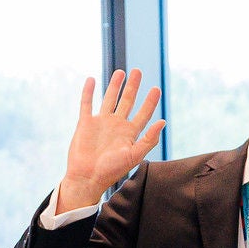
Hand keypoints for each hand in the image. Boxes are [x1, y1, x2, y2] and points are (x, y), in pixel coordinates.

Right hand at [57, 71, 163, 211]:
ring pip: (109, 99)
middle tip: (138, 70)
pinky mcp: (85, 123)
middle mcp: (117, 125)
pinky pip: (87, 103)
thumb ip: (149, 139)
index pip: (144, 113)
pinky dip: (88, 91)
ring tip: (121, 72)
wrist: (88, 177)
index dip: (150, 101)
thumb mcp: (134, 155)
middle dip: (133, 86)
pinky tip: (92, 80)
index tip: (156, 88)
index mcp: (130, 133)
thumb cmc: (112, 170)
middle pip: (127, 101)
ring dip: (114, 85)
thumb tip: (163, 122)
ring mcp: (101, 123)